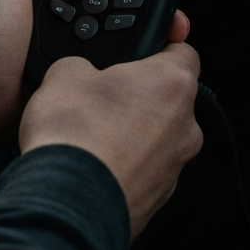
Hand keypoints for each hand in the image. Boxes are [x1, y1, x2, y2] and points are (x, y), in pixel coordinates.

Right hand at [19, 43, 203, 238]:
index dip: (161, 44)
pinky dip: (123, 162)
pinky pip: (143, 168)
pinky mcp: (157, 198)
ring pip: (157, 136)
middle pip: (169, 97)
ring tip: (90, 133)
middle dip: (138, 93)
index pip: (183, 50)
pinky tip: (92, 162)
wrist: (67, 205)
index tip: (147, 44)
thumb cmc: (75, 135)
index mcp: (172, 83)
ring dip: (131, 131)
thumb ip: (84, 63)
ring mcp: (174, 167)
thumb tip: (82, 75)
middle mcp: (185, 125)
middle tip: (101, 94)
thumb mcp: (64, 71)